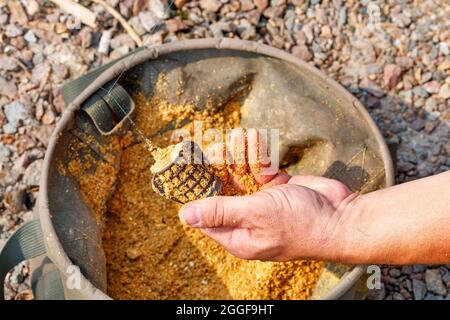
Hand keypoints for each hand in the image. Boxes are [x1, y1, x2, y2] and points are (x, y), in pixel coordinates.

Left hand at [179, 129, 355, 261]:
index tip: (187, 171)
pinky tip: (253, 137)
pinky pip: (263, 169)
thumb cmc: (300, 224)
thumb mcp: (255, 215)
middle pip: (224, 191)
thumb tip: (185, 216)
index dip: (197, 194)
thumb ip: (220, 211)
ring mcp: (264, 203)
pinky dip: (258, 155)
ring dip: (241, 155)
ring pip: (244, 176)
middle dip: (220, 167)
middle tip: (214, 145)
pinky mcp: (279, 188)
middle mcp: (248, 220)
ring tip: (238, 134)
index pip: (207, 216)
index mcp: (238, 236)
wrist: (342, 218)